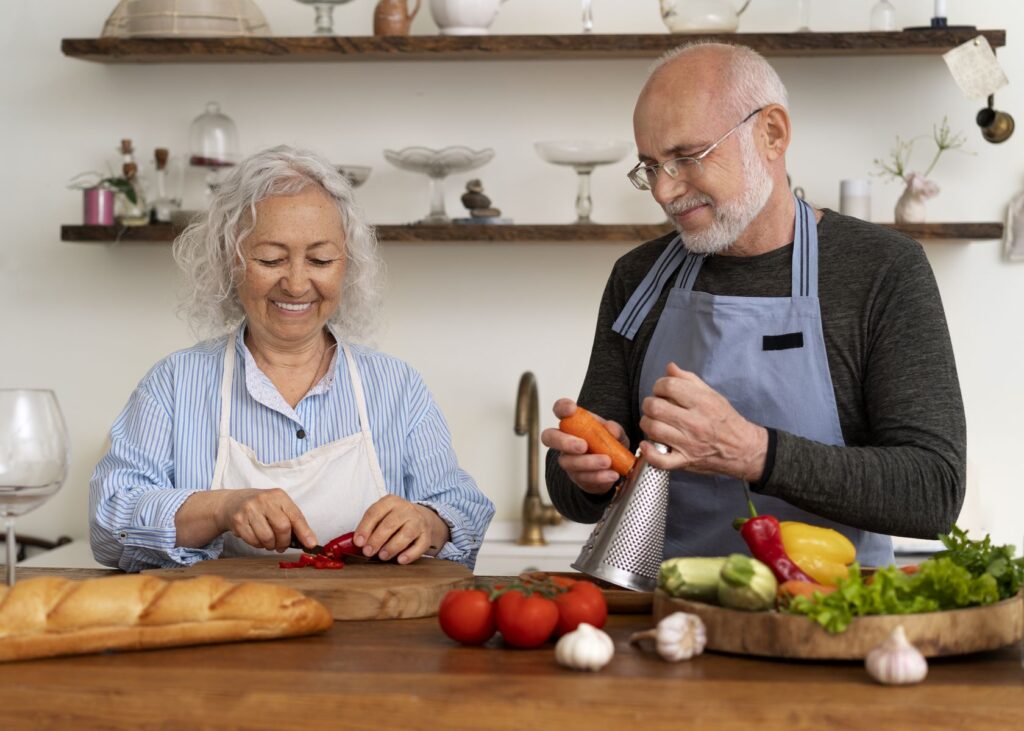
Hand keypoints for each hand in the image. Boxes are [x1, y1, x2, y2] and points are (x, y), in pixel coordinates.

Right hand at [215, 488, 316, 551]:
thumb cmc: (262, 507)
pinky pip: (253, 541)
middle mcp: (264, 500)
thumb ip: (294, 522)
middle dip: (284, 542)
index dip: (304, 532)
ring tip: (269, 542)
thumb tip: (310, 542)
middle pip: (282, 528)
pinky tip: (258, 538)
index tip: (311, 544)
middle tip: (282, 546)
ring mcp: (249, 510)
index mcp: (279, 496)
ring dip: (270, 545)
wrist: (233, 503)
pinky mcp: (238, 521)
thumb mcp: (279, 507)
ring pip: (267, 537)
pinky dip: (258, 545)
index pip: (295, 515)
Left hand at [353, 496, 449, 564]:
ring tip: (382, 556)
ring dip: (392, 547)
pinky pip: (420, 545)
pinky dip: (410, 554)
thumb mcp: (381, 516)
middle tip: (367, 552)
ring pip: (406, 533)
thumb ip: (369, 528)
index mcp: (390, 501)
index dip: (365, 528)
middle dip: (377, 539)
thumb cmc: (394, 519)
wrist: (420, 517)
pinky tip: (400, 560)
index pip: (375, 512)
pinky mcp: (427, 534)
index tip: (358, 542)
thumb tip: (354, 543)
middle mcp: (406, 509)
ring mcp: (418, 521)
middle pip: (390, 523)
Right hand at [540, 398, 627, 495]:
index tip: (571, 409)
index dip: (561, 408)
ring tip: (607, 461)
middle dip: (564, 442)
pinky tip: (611, 474)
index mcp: (572, 422)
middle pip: (549, 438)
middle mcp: (564, 440)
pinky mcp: (575, 477)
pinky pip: (582, 477)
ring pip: (568, 462)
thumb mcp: (616, 434)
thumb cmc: (608, 443)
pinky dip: (598, 476)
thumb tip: (611, 429)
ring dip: (588, 462)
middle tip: (583, 446)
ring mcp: (567, 459)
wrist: (613, 467)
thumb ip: (615, 430)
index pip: (559, 409)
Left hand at [639, 363, 767, 481]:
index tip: (661, 390)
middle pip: (656, 407)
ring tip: (653, 422)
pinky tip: (646, 444)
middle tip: (654, 406)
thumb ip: (689, 380)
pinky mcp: (685, 460)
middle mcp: (695, 422)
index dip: (659, 385)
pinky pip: (660, 460)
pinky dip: (649, 453)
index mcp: (702, 402)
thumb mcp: (712, 395)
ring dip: (647, 423)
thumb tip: (670, 367)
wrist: (743, 449)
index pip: (669, 386)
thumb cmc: (726, 420)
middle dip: (649, 404)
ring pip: (653, 429)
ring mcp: (688, 443)